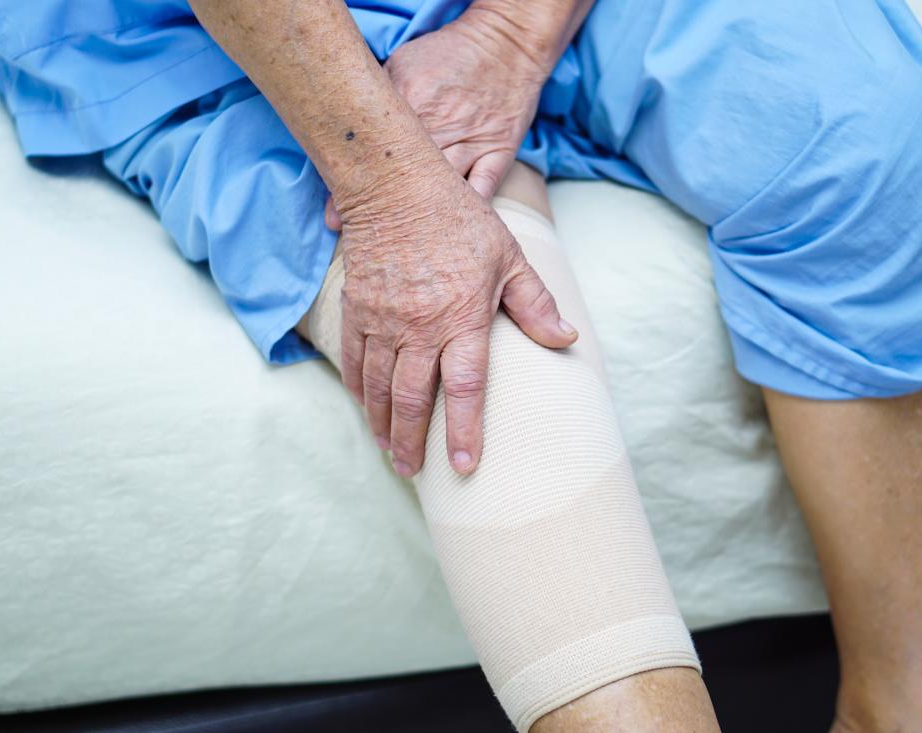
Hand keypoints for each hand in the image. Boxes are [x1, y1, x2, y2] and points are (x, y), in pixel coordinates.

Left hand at [324, 13, 547, 229]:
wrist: (507, 44)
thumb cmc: (450, 54)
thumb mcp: (403, 64)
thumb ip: (378, 99)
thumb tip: (346, 131)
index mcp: (412, 100)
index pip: (376, 149)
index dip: (351, 185)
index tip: (334, 217)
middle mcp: (441, 125)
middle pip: (403, 177)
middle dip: (378, 211)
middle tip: (357, 239)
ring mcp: (472, 141)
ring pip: (440, 191)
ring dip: (417, 222)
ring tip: (396, 250)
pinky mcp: (497, 152)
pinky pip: (481, 192)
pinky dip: (465, 217)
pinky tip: (448, 239)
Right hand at [337, 155, 576, 477]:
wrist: (395, 185)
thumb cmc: (459, 218)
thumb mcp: (509, 258)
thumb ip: (535, 303)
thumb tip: (567, 339)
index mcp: (462, 318)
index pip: (465, 388)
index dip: (466, 431)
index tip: (465, 466)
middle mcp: (419, 328)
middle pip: (413, 399)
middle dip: (413, 442)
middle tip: (412, 472)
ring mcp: (383, 321)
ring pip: (378, 388)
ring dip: (383, 425)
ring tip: (390, 452)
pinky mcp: (357, 310)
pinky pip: (354, 361)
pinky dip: (359, 390)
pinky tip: (366, 410)